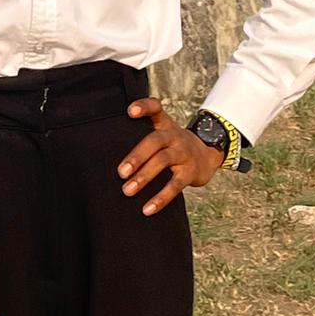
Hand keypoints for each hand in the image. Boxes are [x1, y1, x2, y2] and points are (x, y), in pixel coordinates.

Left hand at [119, 97, 225, 213]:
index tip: (130, 111)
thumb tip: (107, 154)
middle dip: (137, 156)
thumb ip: (142, 136)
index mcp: (165, 124)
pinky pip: (175, 185)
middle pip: (155, 140)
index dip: (144, 107)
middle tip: (120, 172)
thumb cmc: (173, 146)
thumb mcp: (163, 133)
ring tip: (127, 190)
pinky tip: (147, 209)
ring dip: (144, 177)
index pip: (156, 108)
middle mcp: (174, 135)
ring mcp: (184, 153)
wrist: (207, 156)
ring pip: (163, 161)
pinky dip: (161, 198)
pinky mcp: (190, 172)